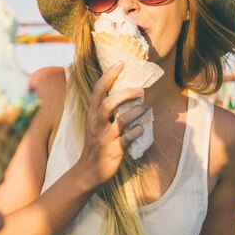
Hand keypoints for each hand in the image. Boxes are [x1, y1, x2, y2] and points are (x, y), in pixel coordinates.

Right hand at [75, 63, 148, 190]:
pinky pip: (127, 138)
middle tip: (141, 89)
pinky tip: (142, 128)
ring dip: (136, 111)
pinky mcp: (113, 150)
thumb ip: (106, 111)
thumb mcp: (96, 125)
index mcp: (92, 115)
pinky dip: (137, 131)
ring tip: (147, 108)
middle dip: (126, 94)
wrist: (88, 172)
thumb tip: (125, 94)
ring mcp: (105, 137)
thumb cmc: (95, 145)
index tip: (121, 63)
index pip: (98, 90)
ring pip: (121, 120)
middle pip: (108, 103)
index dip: (109, 75)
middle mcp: (96, 124)